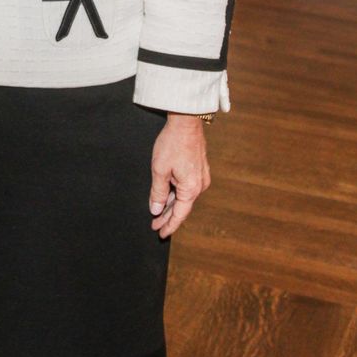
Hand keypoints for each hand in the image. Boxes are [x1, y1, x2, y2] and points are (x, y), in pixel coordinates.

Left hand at [149, 114, 210, 239]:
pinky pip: (187, 187)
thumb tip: (157, 209)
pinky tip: (168, 197)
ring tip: (158, 213)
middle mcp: (200, 185)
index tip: (160, 234)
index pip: (179, 214)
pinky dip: (177, 194)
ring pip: (185, 197)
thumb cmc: (172, 144)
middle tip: (155, 225)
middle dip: (168, 217)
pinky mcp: (199, 169)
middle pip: (183, 207)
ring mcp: (201, 177)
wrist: (186, 122)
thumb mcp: (159, 170)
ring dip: (172, 205)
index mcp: (191, 188)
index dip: (169, 225)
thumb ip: (158, 192)